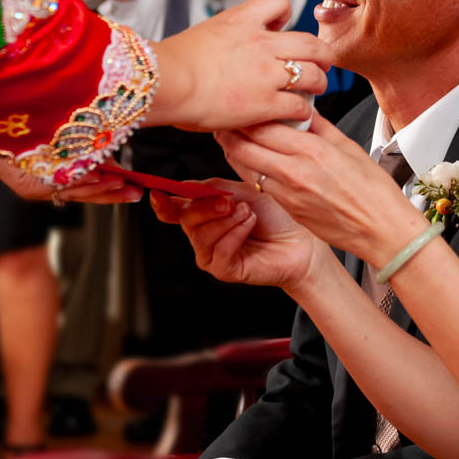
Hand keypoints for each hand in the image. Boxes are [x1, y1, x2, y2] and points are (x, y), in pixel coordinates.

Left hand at [0, 154, 143, 204]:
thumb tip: (116, 161)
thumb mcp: (66, 140)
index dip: (114, 189)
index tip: (137, 187)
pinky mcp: (26, 187)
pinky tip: (96, 176)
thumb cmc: (28, 126)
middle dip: (113, 194)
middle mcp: (49, 186)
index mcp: (59, 177)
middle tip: (134, 192)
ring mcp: (38, 188)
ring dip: (100, 188)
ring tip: (120, 183)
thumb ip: (89, 154)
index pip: (91, 187)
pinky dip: (78, 183)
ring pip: (74, 193)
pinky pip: (57, 187)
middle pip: (86, 195)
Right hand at [150, 0, 331, 132]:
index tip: (280, 27)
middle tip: (321, 62)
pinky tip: (297, 114)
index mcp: (241, 21)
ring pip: (314, 74)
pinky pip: (300, 105)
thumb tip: (220, 51)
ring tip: (315, 89)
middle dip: (321, 54)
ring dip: (318, 82)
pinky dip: (303, 110)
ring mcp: (267, 73)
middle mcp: (261, 43)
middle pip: (311, 42)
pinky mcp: (266, 102)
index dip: (286, 14)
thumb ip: (222, 40)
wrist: (165, 82)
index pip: (279, 0)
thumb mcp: (200, 36)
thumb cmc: (170, 64)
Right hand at [150, 177, 322, 292]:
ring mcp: (211, 254)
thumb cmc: (276, 216)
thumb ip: (212, 189)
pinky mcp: (224, 270)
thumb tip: (185, 187)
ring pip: (201, 235)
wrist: (300, 240)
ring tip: (248, 214)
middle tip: (230, 202)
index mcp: (204, 213)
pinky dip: (235, 234)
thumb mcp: (242, 192)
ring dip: (226, 220)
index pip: (172, 210)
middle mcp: (203, 234)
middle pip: (186, 219)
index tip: (158, 193)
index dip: (162, 202)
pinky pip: (219, 250)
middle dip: (206, 207)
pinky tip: (250, 226)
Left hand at [216, 112, 419, 260]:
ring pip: (247, 166)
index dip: (246, 113)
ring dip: (236, 150)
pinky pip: (260, 184)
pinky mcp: (287, 208)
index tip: (241, 103)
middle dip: (230, 130)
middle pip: (245, 145)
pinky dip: (252, 170)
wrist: (380, 230)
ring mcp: (288, 193)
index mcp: (312, 150)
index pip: (264, 125)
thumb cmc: (373, 190)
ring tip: (232, 136)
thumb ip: (320, 126)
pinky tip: (254, 161)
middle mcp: (295, 171)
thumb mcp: (349, 147)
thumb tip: (303, 109)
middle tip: (224, 118)